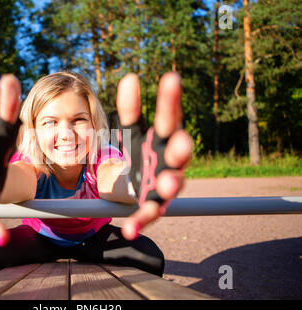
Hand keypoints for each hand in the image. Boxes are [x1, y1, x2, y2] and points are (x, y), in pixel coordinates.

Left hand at [116, 72, 192, 239]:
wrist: (137, 183)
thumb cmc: (141, 152)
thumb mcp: (132, 132)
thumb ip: (130, 109)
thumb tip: (130, 78)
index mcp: (165, 139)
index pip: (170, 118)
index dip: (171, 100)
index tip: (170, 77)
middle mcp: (171, 161)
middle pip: (180, 153)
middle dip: (181, 148)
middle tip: (180, 142)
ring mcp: (165, 184)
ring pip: (172, 185)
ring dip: (170, 186)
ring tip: (165, 185)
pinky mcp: (153, 205)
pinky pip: (149, 214)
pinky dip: (140, 222)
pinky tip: (130, 229)